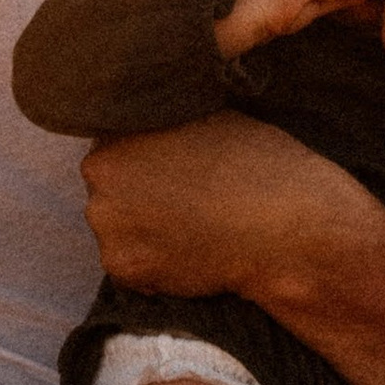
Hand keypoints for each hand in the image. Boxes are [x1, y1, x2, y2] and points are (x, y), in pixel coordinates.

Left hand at [80, 111, 368, 302]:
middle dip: (138, 196)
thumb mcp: (209, 117)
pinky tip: (188, 253)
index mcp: (119, 131)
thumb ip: (168, 121)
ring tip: (190, 229)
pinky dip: (152, 266)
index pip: (115, 146)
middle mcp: (99, 177)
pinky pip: (129, 267)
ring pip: (117, 229)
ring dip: (142, 232)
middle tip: (183, 202)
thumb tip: (156, 119)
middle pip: (110, 189)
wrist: (284, 227)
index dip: (146, 161)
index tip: (173, 172)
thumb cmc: (259, 165)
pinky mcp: (124, 267)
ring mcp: (107, 225)